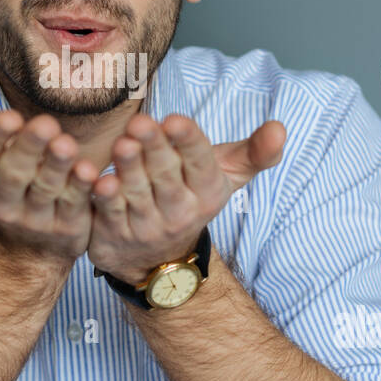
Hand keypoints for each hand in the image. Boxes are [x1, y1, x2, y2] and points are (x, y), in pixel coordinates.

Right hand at [0, 93, 99, 262]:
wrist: (26, 236)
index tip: (8, 117)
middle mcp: (1, 201)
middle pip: (15, 172)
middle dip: (29, 147)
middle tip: (44, 124)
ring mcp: (35, 216)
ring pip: (46, 188)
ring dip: (57, 166)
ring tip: (66, 144)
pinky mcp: (67, 226)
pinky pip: (76, 205)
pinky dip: (83, 188)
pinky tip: (91, 170)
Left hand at [88, 113, 284, 283]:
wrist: (160, 260)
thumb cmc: (190, 196)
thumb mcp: (224, 175)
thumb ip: (253, 152)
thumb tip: (280, 128)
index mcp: (207, 191)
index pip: (200, 164)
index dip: (188, 142)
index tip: (176, 120)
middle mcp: (180, 212)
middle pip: (166, 176)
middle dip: (154, 148)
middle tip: (140, 122)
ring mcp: (147, 227)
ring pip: (137, 194)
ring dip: (129, 169)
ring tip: (122, 144)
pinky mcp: (115, 236)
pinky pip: (110, 215)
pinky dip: (105, 198)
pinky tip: (99, 180)